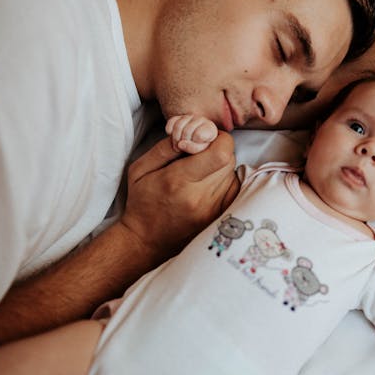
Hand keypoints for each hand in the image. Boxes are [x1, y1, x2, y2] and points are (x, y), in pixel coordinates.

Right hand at [120, 131, 237, 264]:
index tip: (202, 140)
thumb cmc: (143, 202)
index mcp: (179, 181)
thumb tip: (191, 133)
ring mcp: (214, 210)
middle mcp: (201, 197)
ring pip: (233, 172)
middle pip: (230, 159)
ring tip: (199, 174)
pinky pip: (234, 188)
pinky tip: (206, 186)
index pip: (221, 152)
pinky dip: (224, 181)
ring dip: (220, 166)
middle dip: (217, 149)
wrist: (147, 241)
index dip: (216, 138)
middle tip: (199, 155)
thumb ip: (166, 147)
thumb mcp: (140, 168)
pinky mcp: (221, 217)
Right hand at [165, 115, 217, 153]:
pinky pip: (171, 121)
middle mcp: (201, 119)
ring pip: (178, 126)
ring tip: (177, 147)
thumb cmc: (199, 148)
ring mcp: (190, 117)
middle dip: (182, 142)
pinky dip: (169, 130)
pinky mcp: (179, 116)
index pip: (198, 135)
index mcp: (210, 128)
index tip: (194, 148)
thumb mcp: (200, 151)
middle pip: (187, 131)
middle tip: (180, 150)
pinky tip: (171, 136)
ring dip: (175, 139)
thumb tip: (180, 144)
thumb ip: (193, 148)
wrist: (193, 144)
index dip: (194, 144)